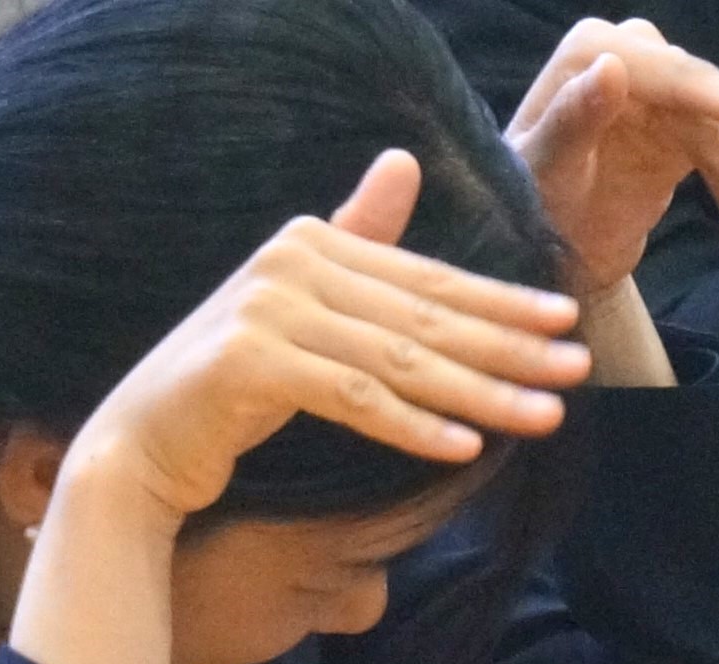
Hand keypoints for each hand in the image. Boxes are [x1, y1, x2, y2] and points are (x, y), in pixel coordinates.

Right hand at [64, 151, 588, 525]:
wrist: (140, 446)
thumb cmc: (230, 389)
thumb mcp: (299, 308)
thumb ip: (354, 241)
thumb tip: (402, 162)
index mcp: (311, 241)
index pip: (425, 279)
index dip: (500, 302)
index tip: (566, 323)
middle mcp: (291, 262)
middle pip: (423, 317)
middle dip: (509, 345)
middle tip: (578, 367)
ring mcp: (268, 309)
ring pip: (400, 360)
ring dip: (481, 391)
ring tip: (546, 414)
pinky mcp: (252, 364)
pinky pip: (354, 398)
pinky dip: (413, 425)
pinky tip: (466, 447)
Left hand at [506, 17, 718, 296]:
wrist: (533, 248)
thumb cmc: (522, 206)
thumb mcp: (542, 172)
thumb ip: (572, 121)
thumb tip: (613, 67)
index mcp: (593, 53)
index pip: (675, 77)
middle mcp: (630, 61)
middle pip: (709, 111)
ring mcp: (658, 97)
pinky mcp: (679, 132)